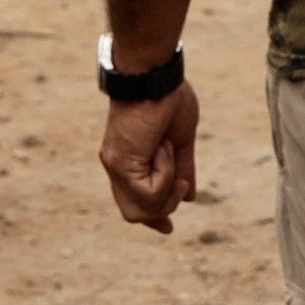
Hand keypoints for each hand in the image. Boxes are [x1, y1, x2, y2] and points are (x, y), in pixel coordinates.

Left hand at [102, 82, 200, 231]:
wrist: (154, 75)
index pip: (134, 202)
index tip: (168, 228)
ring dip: (167, 192)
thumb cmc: (168, 98)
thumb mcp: (181, 140)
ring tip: (171, 158)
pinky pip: (148, 193)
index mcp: (128, 161)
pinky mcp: (120, 164)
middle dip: (165, 208)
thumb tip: (189, 197)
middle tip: (181, 181)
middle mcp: (116, 167)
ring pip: (140, 211)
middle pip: (133, 215)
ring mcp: (115, 166)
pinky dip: (165, 176)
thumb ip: (183, 169)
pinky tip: (163, 149)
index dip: (153, 218)